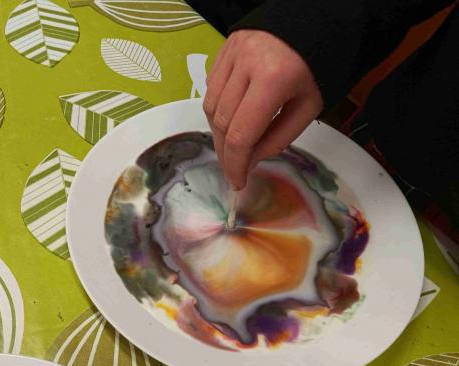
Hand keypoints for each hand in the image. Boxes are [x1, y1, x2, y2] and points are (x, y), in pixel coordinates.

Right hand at [204, 30, 322, 189]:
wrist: (309, 26)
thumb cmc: (312, 71)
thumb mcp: (306, 109)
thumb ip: (277, 138)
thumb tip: (247, 162)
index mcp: (274, 79)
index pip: (241, 134)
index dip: (235, 164)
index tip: (237, 182)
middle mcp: (246, 63)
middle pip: (222, 123)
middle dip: (226, 153)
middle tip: (233, 170)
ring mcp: (231, 54)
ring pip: (211, 108)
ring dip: (219, 133)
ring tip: (233, 145)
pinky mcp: (223, 49)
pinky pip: (210, 89)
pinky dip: (217, 110)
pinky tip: (231, 118)